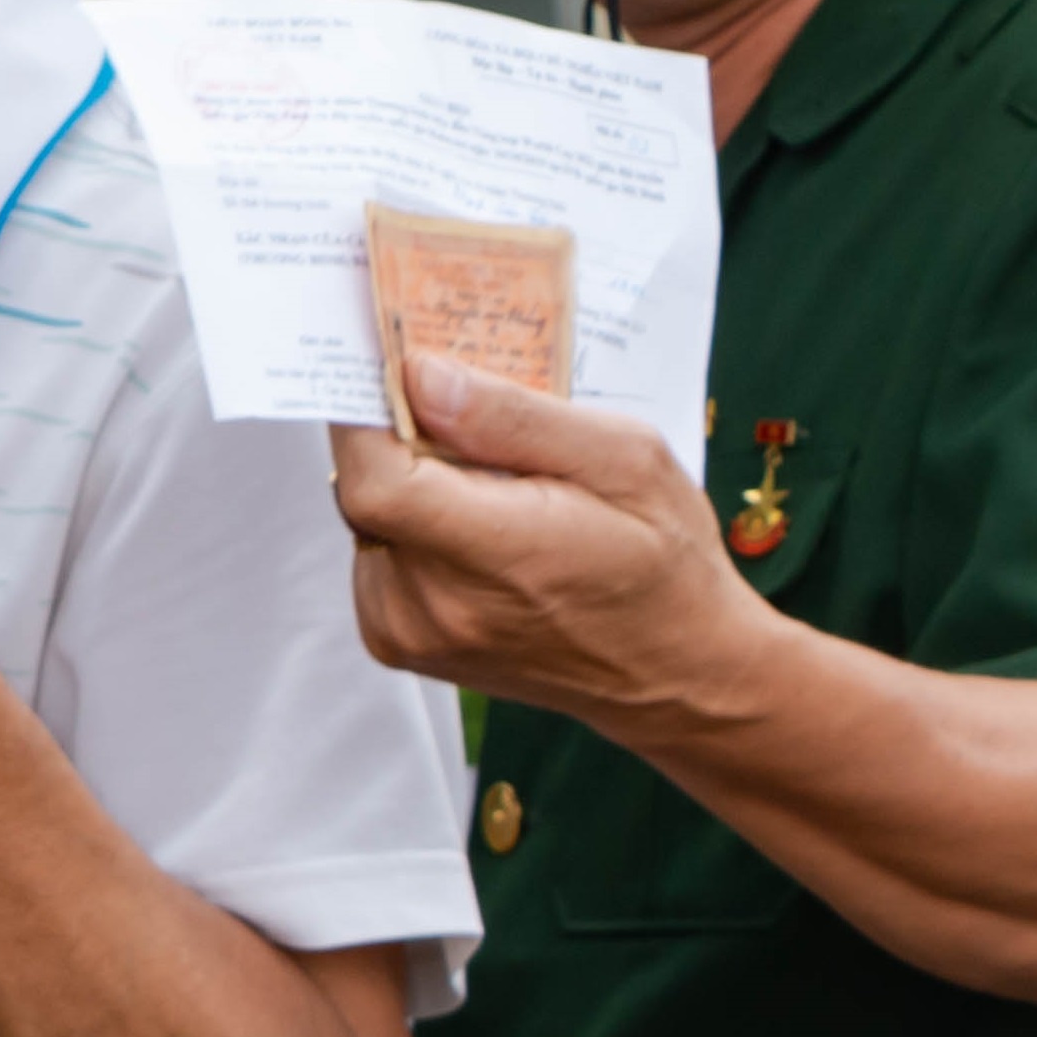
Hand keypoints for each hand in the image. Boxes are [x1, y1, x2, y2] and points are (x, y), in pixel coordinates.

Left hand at [330, 353, 773, 726]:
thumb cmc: (664, 560)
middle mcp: (433, 607)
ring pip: (364, 514)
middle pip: (361, 486)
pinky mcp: (397, 639)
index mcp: (495, 557)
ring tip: (491, 486)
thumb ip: (514, 417)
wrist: (676, 669)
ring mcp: (408, 631)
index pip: (372, 475)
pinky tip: (475, 526)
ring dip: (410, 483)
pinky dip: (411, 523)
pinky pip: (374, 551)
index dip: (372, 410)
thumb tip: (421, 376)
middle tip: (467, 417)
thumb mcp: (624, 460)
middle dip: (401, 437)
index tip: (401, 367)